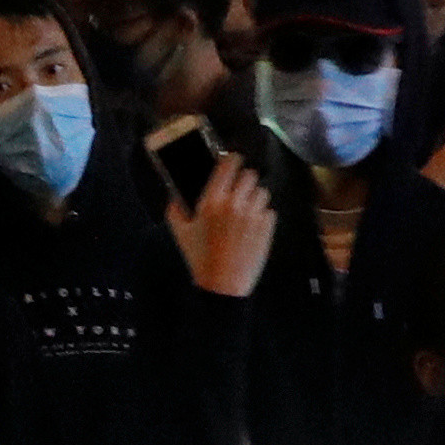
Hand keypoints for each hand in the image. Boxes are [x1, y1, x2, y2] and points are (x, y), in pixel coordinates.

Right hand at [170, 154, 276, 297]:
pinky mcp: (267, 227)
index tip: (234, 161)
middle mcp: (235, 204)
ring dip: (255, 198)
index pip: (229, 164)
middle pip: (250, 175)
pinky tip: (252, 228)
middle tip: (240, 191)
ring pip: (262, 192)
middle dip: (245, 181)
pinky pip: (269, 211)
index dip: (233, 160)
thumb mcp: (181, 232)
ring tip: (246, 212)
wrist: (223, 285)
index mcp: (212, 200)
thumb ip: (175, 209)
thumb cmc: (200, 258)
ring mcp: (253, 215)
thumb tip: (175, 194)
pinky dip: (263, 216)